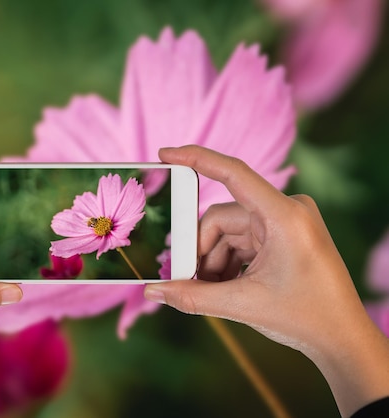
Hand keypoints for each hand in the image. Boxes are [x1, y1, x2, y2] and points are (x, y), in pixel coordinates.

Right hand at [144, 145, 388, 416]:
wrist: (342, 338)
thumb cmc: (306, 318)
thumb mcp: (243, 304)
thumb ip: (193, 296)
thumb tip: (152, 291)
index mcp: (284, 216)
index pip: (234, 174)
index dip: (196, 159)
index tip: (165, 153)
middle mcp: (286, 211)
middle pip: (221, 219)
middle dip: (200, 251)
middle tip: (182, 280)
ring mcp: (285, 223)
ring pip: (228, 233)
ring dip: (213, 262)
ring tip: (207, 291)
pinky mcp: (282, 235)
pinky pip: (241, 241)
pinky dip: (227, 262)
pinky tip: (223, 287)